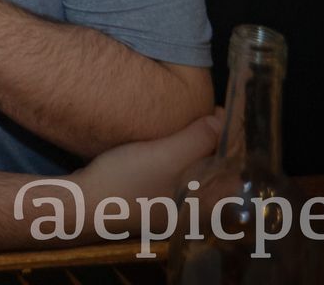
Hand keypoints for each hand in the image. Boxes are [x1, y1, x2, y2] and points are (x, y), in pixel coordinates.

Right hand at [74, 109, 221, 217]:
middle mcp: (199, 211)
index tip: (220, 111)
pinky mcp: (160, 203)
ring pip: (201, 174)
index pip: (237, 168)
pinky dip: (183, 160)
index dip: (233, 137)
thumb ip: (199, 138)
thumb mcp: (167, 155)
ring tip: (191, 124)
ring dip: (199, 150)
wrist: (86, 204)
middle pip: (220, 171)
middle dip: (217, 142)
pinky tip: (170, 145)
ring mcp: (178, 209)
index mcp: (210, 204)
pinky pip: (183, 178)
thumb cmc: (129, 181)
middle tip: (207, 114)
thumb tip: (220, 121)